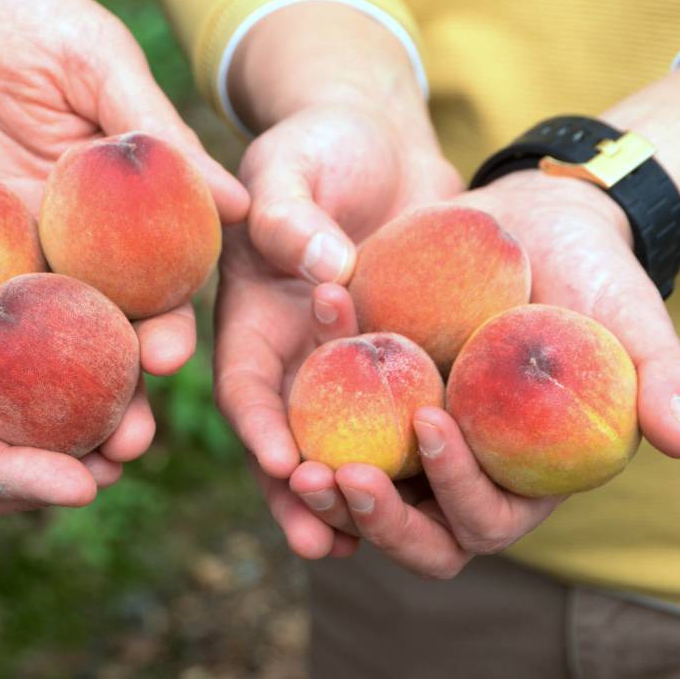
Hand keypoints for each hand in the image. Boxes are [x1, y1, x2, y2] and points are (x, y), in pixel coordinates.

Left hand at [0, 0, 247, 471]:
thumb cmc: (14, 3)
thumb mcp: (93, 60)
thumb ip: (154, 133)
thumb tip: (239, 206)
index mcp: (95, 215)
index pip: (137, 289)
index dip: (157, 329)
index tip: (170, 362)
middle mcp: (40, 249)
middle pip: (76, 342)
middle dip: (98, 399)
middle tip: (113, 448)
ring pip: (2, 352)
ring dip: (21, 413)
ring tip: (37, 462)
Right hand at [214, 106, 459, 557]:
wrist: (380, 136)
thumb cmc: (320, 142)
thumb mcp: (291, 162)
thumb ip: (292, 212)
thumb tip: (330, 267)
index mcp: (254, 319)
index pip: (246, 384)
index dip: (258, 428)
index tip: (284, 465)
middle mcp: (295, 357)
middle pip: (289, 440)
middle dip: (299, 492)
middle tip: (322, 534)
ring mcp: (348, 366)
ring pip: (343, 448)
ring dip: (351, 499)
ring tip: (366, 543)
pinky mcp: (402, 361)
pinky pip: (402, 421)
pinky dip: (409, 464)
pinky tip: (433, 501)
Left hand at [289, 171, 679, 576]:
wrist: (534, 219)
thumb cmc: (594, 274)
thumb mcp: (632, 316)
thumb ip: (659, 375)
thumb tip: (679, 442)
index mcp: (517, 477)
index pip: (482, 521)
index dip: (457, 490)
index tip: (431, 423)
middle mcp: (454, 470)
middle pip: (408, 529)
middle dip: (370, 517)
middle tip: (328, 479)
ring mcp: (402, 437)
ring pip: (353, 491)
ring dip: (319, 491)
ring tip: (289, 462)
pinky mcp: (365, 392)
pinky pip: (325, 416)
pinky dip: (301, 407)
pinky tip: (289, 374)